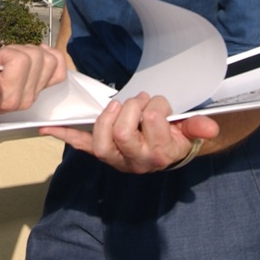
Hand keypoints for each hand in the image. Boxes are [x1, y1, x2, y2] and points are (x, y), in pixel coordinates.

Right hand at [0, 44, 66, 119]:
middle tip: (2, 57)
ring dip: (32, 51)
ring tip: (15, 56)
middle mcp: (27, 97)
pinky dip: (52, 56)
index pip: (21, 61)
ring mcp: (36, 93)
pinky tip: (39, 52)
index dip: (5, 53)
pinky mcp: (42, 88)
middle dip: (18, 50)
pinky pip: (60, 70)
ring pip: (50, 60)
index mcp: (10, 97)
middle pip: (37, 57)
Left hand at [41, 93, 220, 173]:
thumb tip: (211, 127)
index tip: (159, 104)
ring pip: (103, 137)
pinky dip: (64, 135)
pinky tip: (48, 128)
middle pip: (123, 130)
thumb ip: (198, 127)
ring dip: (109, 115)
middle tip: (139, 99)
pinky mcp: (101, 152)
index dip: (156, 106)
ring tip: (120, 105)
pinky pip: (81, 145)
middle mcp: (135, 160)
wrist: (167, 155)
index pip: (152, 121)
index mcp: (159, 154)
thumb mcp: (189, 132)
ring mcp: (115, 158)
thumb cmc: (175, 138)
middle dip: (131, 107)